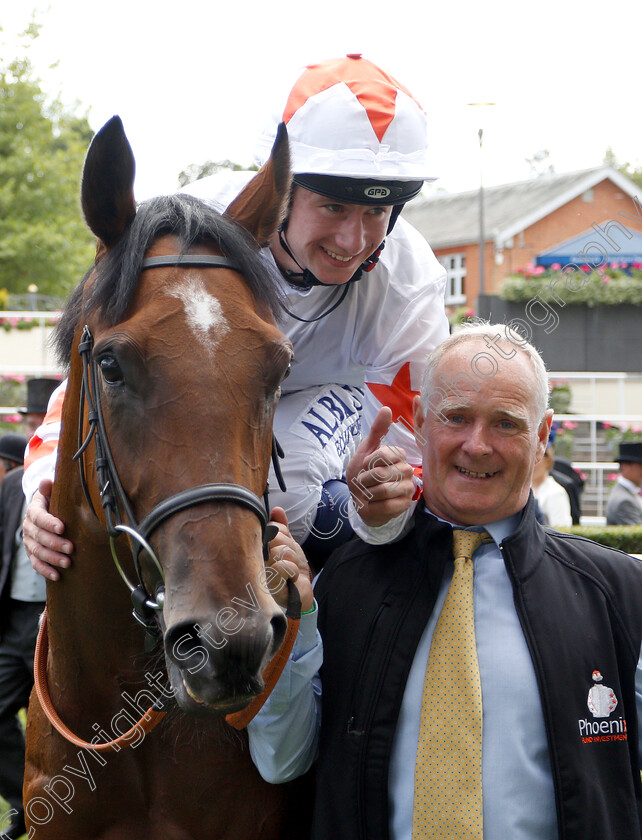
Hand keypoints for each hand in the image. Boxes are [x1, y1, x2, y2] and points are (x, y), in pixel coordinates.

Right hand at [22, 479, 73, 580]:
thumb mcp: (52, 493)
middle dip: (55, 543)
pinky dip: (45, 570)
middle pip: (39, 537)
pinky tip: (57, 576)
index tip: (62, 527)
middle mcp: (29, 527)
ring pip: (38, 551)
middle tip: (71, 548)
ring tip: (67, 563)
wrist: (45, 511)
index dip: (49, 523)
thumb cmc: (54, 501)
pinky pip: (36, 563)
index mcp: (34, 510)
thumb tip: (46, 481)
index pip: (39, 517)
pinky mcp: (32, 553)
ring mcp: (29, 541)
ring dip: (52, 558)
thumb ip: (50, 488)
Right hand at [266, 507, 313, 612]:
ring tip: (289, 569)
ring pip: (281, 551)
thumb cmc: (290, 569)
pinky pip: (284, 566)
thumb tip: (276, 510)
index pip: (271, 527)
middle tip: (288, 559)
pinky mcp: (269, 585)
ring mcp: (260, 572)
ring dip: (293, 560)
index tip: (283, 544)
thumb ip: (281, 528)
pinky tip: (290, 578)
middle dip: (289, 547)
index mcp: (260, 546)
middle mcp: (256, 558)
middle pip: (276, 537)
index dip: (282, 534)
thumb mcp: (287, 544)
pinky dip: (292, 571)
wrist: (299, 592)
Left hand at [346, 406, 414, 526]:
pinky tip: (374, 503)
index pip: (382, 455)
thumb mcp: (365, 451)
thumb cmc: (363, 474)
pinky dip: (373, 506)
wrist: (360, 500)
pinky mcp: (405, 505)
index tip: (365, 466)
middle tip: (365, 482)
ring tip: (369, 492)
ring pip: (383, 490)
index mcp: (399, 455)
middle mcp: (407, 470)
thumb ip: (376, 431)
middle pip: (381, 474)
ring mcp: (408, 488)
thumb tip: (386, 408)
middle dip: (365, 480)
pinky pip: (387, 505)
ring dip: (368, 493)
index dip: (366, 463)